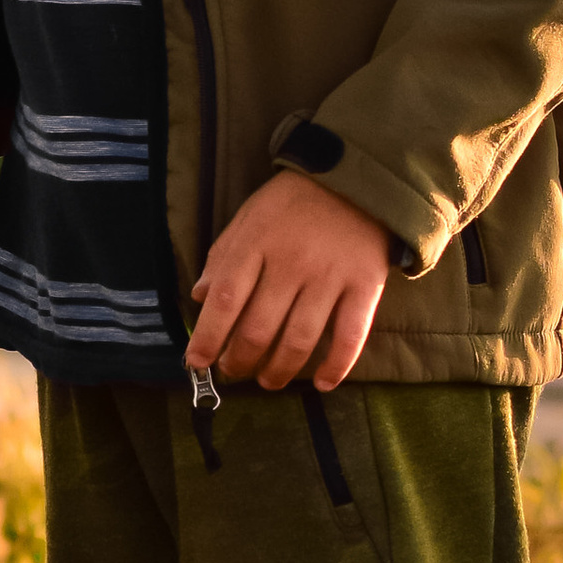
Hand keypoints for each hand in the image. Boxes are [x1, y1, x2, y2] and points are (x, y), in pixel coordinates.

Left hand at [187, 170, 390, 392]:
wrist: (356, 179)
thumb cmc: (292, 203)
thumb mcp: (248, 218)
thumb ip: (223, 257)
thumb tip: (199, 298)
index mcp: (257, 245)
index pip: (226, 301)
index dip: (208, 337)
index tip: (197, 362)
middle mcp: (292, 264)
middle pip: (259, 329)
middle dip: (240, 360)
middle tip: (233, 371)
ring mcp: (330, 277)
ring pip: (300, 340)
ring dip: (279, 370)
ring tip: (268, 380)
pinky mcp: (366, 286)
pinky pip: (351, 336)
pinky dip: (337, 365)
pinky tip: (323, 383)